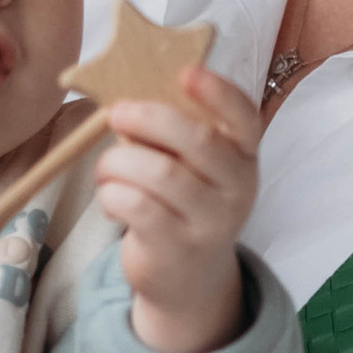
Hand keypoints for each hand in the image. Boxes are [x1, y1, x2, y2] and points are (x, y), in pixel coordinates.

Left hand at [94, 63, 262, 352]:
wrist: (189, 279)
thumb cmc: (181, 204)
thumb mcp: (192, 167)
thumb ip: (173, 133)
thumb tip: (129, 95)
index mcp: (243, 157)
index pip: (246, 119)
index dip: (219, 92)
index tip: (186, 73)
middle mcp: (237, 189)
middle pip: (198, 140)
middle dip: (149, 118)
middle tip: (116, 113)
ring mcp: (211, 222)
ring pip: (160, 173)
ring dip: (119, 161)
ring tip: (106, 167)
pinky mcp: (178, 248)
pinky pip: (137, 206)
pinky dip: (112, 193)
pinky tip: (111, 197)